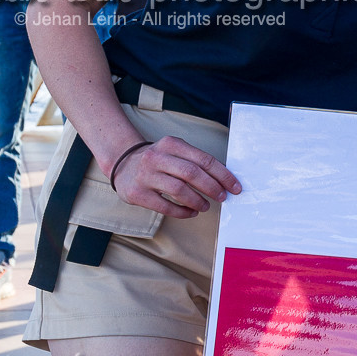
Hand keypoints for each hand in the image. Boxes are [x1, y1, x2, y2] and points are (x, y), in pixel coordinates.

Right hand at [110, 135, 241, 217]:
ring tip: (206, 205)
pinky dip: (182, 211)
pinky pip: (165, 206)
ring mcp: (145, 176)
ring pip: (179, 190)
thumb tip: (224, 178)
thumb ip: (195, 161)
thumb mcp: (174, 151)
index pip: (203, 159)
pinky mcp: (137, 194)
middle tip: (223, 197)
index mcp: (171, 144)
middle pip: (192, 174)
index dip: (222, 174)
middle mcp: (156, 157)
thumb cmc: (158, 160)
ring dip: (198, 200)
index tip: (234, 186)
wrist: (122, 164)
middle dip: (212, 187)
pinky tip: (191, 212)